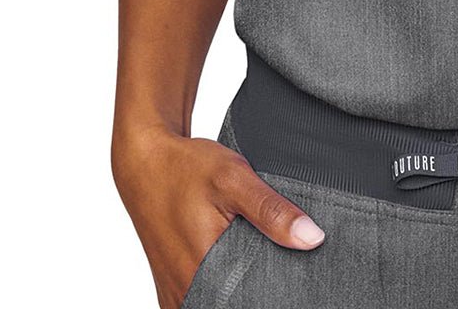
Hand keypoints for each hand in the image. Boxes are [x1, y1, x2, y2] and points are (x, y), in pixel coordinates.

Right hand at [112, 124, 325, 307]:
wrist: (145, 163)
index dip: (275, 294)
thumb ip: (271, 210)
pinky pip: (203, 301)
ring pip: (218, 304)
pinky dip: (221, 290)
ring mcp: (176, 295)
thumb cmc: (186, 168)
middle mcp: (186, 293)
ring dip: (240, 291)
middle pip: (236, 304)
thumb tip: (312, 238)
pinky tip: (235, 267)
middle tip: (278, 263)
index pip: (251, 303)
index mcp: (202, 274)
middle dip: (260, 291)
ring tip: (256, 262)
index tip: (295, 280)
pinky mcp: (172, 290)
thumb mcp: (233, 178)